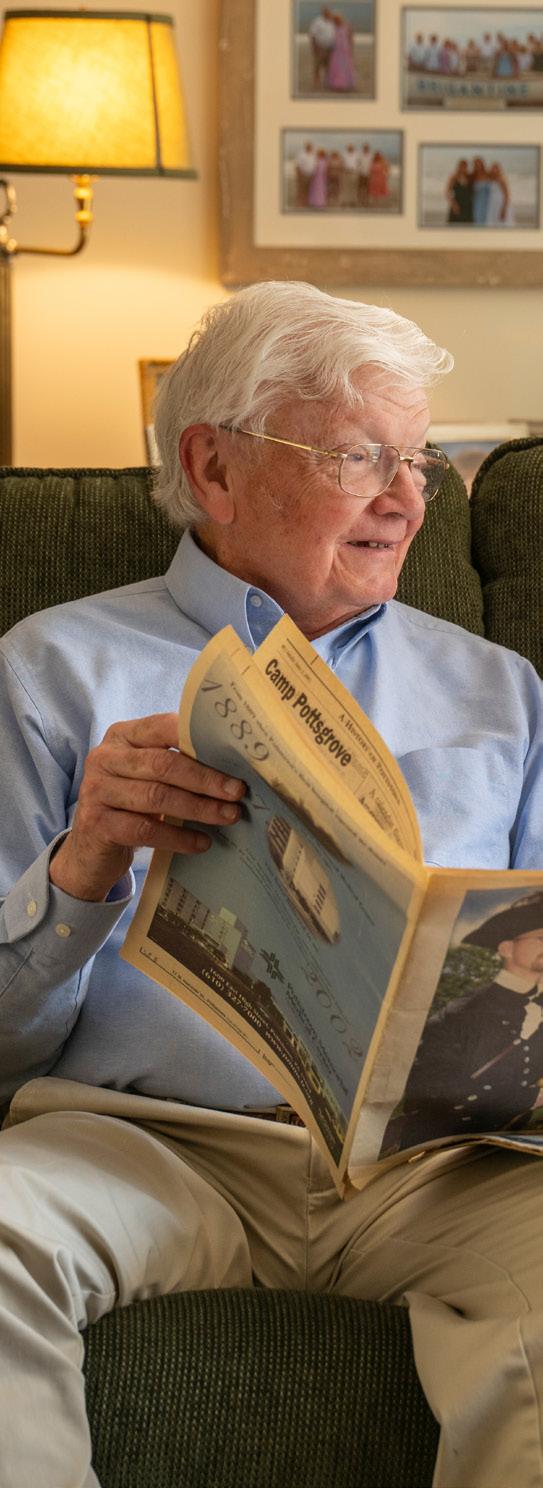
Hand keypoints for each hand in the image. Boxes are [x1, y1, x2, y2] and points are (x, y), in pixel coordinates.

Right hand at [49, 712, 245, 901]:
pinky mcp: (97, 824)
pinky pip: (146, 829)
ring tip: (228, 816)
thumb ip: (174, 762)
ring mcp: (97, 790)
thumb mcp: (146, 776)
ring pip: (156, 796)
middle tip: (237, 792)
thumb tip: (231, 766)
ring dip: (198, 807)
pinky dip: (179, 837)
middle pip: (162, 764)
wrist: (90, 848)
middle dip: (205, 778)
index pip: (163, 727)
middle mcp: (105, 757)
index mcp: (122, 736)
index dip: (200, 740)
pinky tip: (202, 842)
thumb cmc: (129, 805)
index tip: (234, 757)